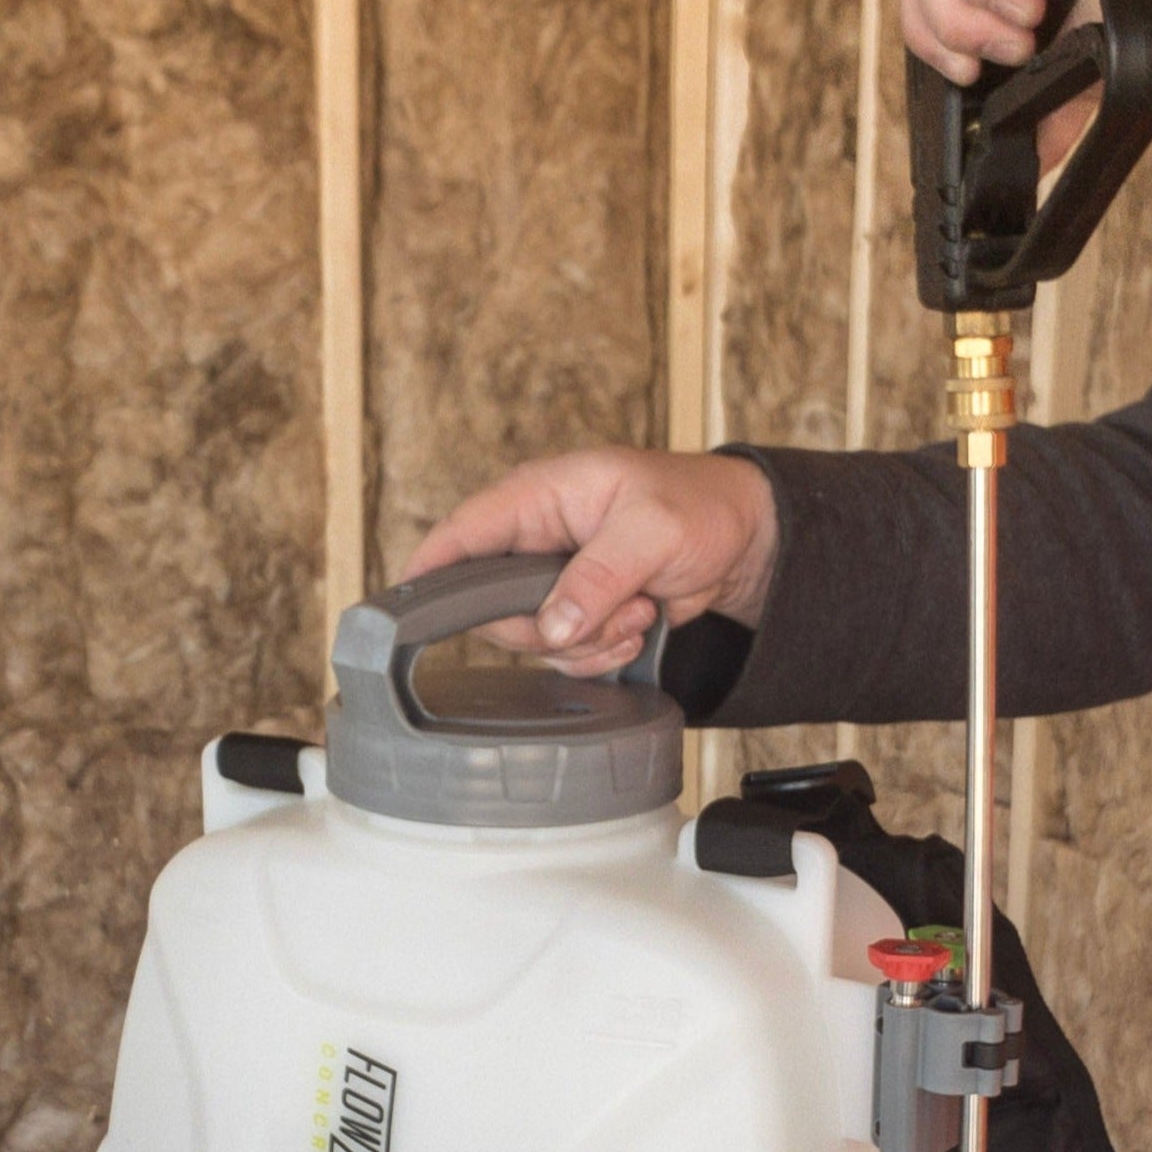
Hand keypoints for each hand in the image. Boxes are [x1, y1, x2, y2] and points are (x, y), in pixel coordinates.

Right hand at [403, 449, 779, 677]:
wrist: (744, 538)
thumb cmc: (700, 506)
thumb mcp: (652, 531)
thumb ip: (598, 576)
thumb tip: (553, 626)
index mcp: (539, 497)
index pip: (462, 533)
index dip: (429, 571)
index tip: (407, 612)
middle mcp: (536, 540)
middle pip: (494, 610)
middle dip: (554, 626)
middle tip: (613, 608)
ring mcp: (556, 581)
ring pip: (535, 640)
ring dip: (591, 641)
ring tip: (639, 609)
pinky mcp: (580, 613)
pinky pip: (567, 655)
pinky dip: (604, 653)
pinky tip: (639, 627)